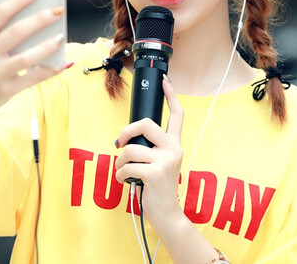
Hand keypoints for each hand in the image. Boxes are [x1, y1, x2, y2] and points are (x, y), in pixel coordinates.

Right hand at [0, 0, 69, 114]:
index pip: (0, 13)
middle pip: (16, 33)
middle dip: (39, 20)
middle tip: (58, 10)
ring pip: (26, 58)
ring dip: (46, 47)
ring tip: (61, 36)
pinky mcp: (8, 89)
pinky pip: (34, 78)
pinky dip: (50, 70)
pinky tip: (64, 61)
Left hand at [115, 77, 184, 231]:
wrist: (168, 215)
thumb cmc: (158, 188)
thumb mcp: (160, 164)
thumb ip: (151, 148)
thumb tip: (128, 138)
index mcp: (175, 144)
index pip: (177, 114)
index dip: (171, 95)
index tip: (165, 81)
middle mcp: (173, 149)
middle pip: (146, 123)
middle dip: (126, 131)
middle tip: (120, 143)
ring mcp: (165, 161)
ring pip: (130, 149)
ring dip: (119, 161)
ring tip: (123, 170)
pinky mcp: (155, 173)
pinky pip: (127, 166)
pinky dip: (119, 174)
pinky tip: (125, 181)